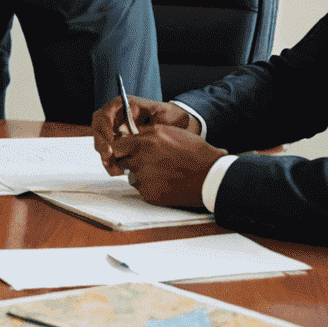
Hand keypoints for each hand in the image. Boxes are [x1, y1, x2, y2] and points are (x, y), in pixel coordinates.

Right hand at [91, 94, 198, 173]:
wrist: (177, 124)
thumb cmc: (170, 116)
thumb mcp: (163, 115)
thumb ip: (147, 123)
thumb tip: (128, 132)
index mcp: (123, 105)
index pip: (105, 115)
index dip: (104, 128)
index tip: (111, 141)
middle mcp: (116, 117)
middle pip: (98, 128)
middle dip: (101, 143)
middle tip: (108, 156)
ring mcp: (116, 129)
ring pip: (101, 141)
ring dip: (104, 154)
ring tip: (113, 167)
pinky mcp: (120, 142)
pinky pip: (110, 150)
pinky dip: (112, 160)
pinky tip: (119, 169)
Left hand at [109, 124, 223, 208]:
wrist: (210, 176)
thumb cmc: (195, 153)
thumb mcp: (170, 132)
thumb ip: (148, 134)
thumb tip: (134, 136)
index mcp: (144, 141)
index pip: (116, 146)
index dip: (122, 149)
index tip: (125, 152)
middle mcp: (140, 158)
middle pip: (121, 161)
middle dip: (130, 161)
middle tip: (146, 163)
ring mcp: (143, 177)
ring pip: (132, 176)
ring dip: (140, 175)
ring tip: (161, 174)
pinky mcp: (149, 194)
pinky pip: (142, 190)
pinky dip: (150, 188)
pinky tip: (166, 184)